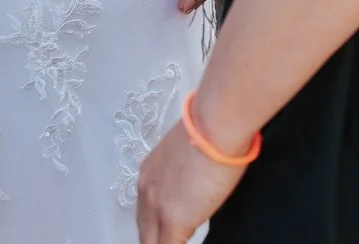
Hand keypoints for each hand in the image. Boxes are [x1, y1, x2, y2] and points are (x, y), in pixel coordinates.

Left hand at [137, 119, 248, 243]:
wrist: (214, 126)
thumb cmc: (211, 131)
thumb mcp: (187, 156)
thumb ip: (182, 177)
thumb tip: (193, 189)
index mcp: (149, 174)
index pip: (146, 212)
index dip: (156, 228)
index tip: (167, 234)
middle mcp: (146, 190)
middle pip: (144, 231)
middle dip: (154, 241)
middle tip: (167, 242)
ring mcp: (157, 206)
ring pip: (151, 242)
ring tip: (177, 242)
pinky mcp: (173, 219)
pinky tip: (187, 243)